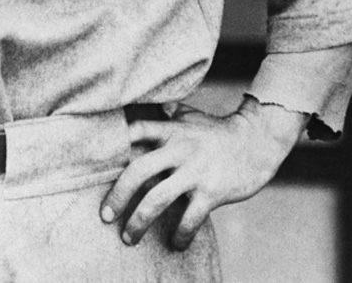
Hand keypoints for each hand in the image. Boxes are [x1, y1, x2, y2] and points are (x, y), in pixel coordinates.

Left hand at [100, 97, 307, 249]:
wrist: (256, 142)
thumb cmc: (216, 131)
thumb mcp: (189, 116)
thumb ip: (166, 115)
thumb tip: (145, 107)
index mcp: (171, 130)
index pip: (134, 132)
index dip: (113, 146)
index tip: (95, 165)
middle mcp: (178, 149)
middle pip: (137, 170)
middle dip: (118, 196)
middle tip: (105, 216)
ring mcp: (195, 171)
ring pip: (157, 199)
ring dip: (139, 222)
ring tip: (129, 238)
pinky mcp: (212, 192)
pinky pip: (189, 219)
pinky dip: (180, 235)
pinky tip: (175, 245)